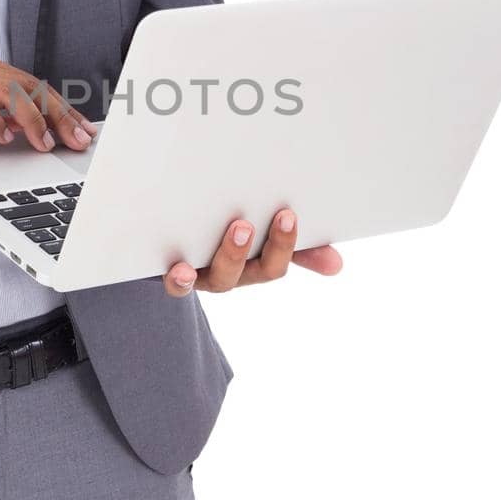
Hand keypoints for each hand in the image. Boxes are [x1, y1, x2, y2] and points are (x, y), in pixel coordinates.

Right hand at [0, 54, 97, 168]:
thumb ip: (11, 118)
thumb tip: (51, 131)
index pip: (37, 87)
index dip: (64, 109)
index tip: (85, 131)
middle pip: (30, 86)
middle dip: (58, 114)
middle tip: (76, 139)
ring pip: (10, 91)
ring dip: (33, 119)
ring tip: (45, 143)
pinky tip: (5, 138)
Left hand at [163, 207, 341, 295]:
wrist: (163, 251)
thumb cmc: (220, 239)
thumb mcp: (259, 244)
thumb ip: (295, 250)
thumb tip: (337, 264)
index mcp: (251, 266)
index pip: (276, 265)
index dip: (286, 243)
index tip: (291, 214)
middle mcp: (228, 275)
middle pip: (251, 271)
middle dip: (269, 246)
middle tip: (280, 215)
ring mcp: (200, 276)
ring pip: (219, 277)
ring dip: (232, 255)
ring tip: (241, 227)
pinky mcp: (170, 274)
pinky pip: (176, 285)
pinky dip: (180, 279)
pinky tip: (182, 268)